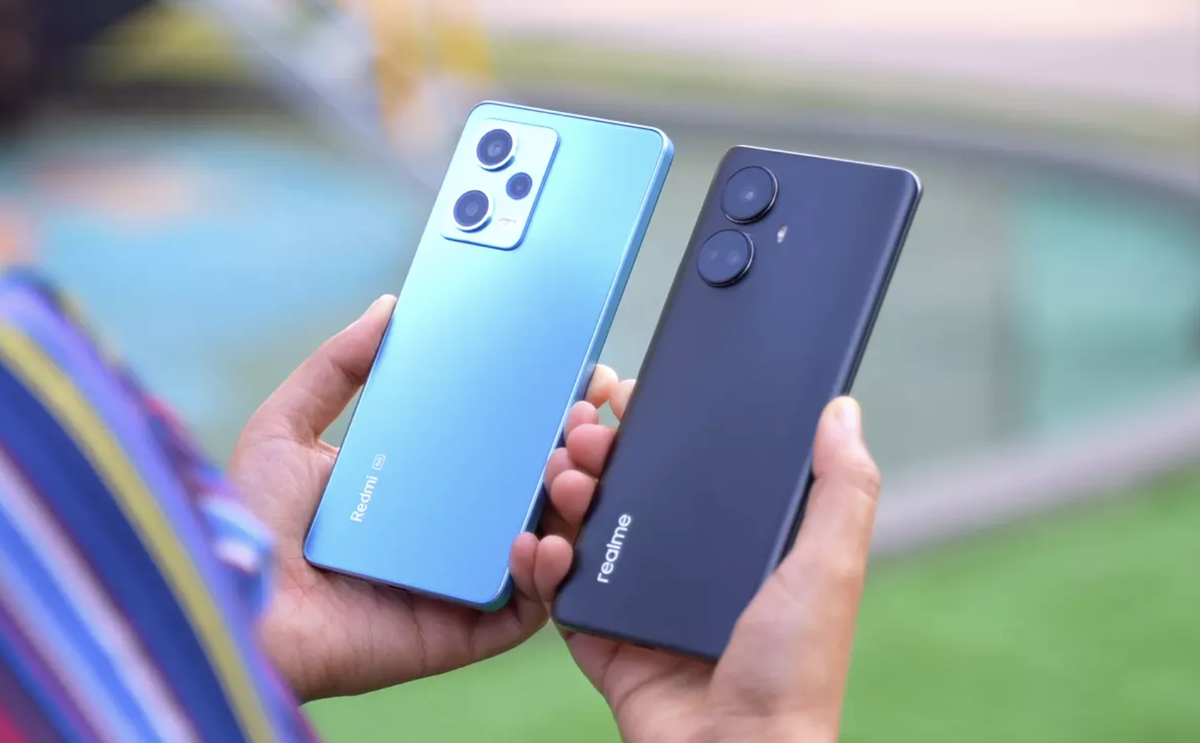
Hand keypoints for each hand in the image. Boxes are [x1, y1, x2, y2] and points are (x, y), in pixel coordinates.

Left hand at [229, 295, 619, 701]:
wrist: (237, 609)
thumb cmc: (249, 522)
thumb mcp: (285, 427)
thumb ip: (336, 366)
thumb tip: (389, 307)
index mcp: (421, 481)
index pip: (498, 441)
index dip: (545, 411)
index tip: (580, 376)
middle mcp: (450, 529)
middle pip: (535, 488)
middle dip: (578, 451)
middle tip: (590, 418)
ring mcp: (465, 580)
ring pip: (547, 542)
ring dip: (575, 504)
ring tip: (571, 468)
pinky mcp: (468, 629)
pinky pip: (531, 605)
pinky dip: (551, 573)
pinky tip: (543, 538)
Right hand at [519, 382, 880, 742]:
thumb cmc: (796, 675)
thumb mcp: (829, 568)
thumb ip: (842, 490)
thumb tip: (842, 410)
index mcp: (738, 545)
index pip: (690, 468)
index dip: (655, 428)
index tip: (626, 397)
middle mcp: (688, 568)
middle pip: (629, 491)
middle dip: (598, 453)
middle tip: (581, 434)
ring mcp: (642, 603)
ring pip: (587, 532)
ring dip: (565, 496)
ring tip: (562, 478)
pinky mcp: (605, 640)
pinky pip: (560, 594)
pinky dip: (540, 565)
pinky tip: (540, 543)